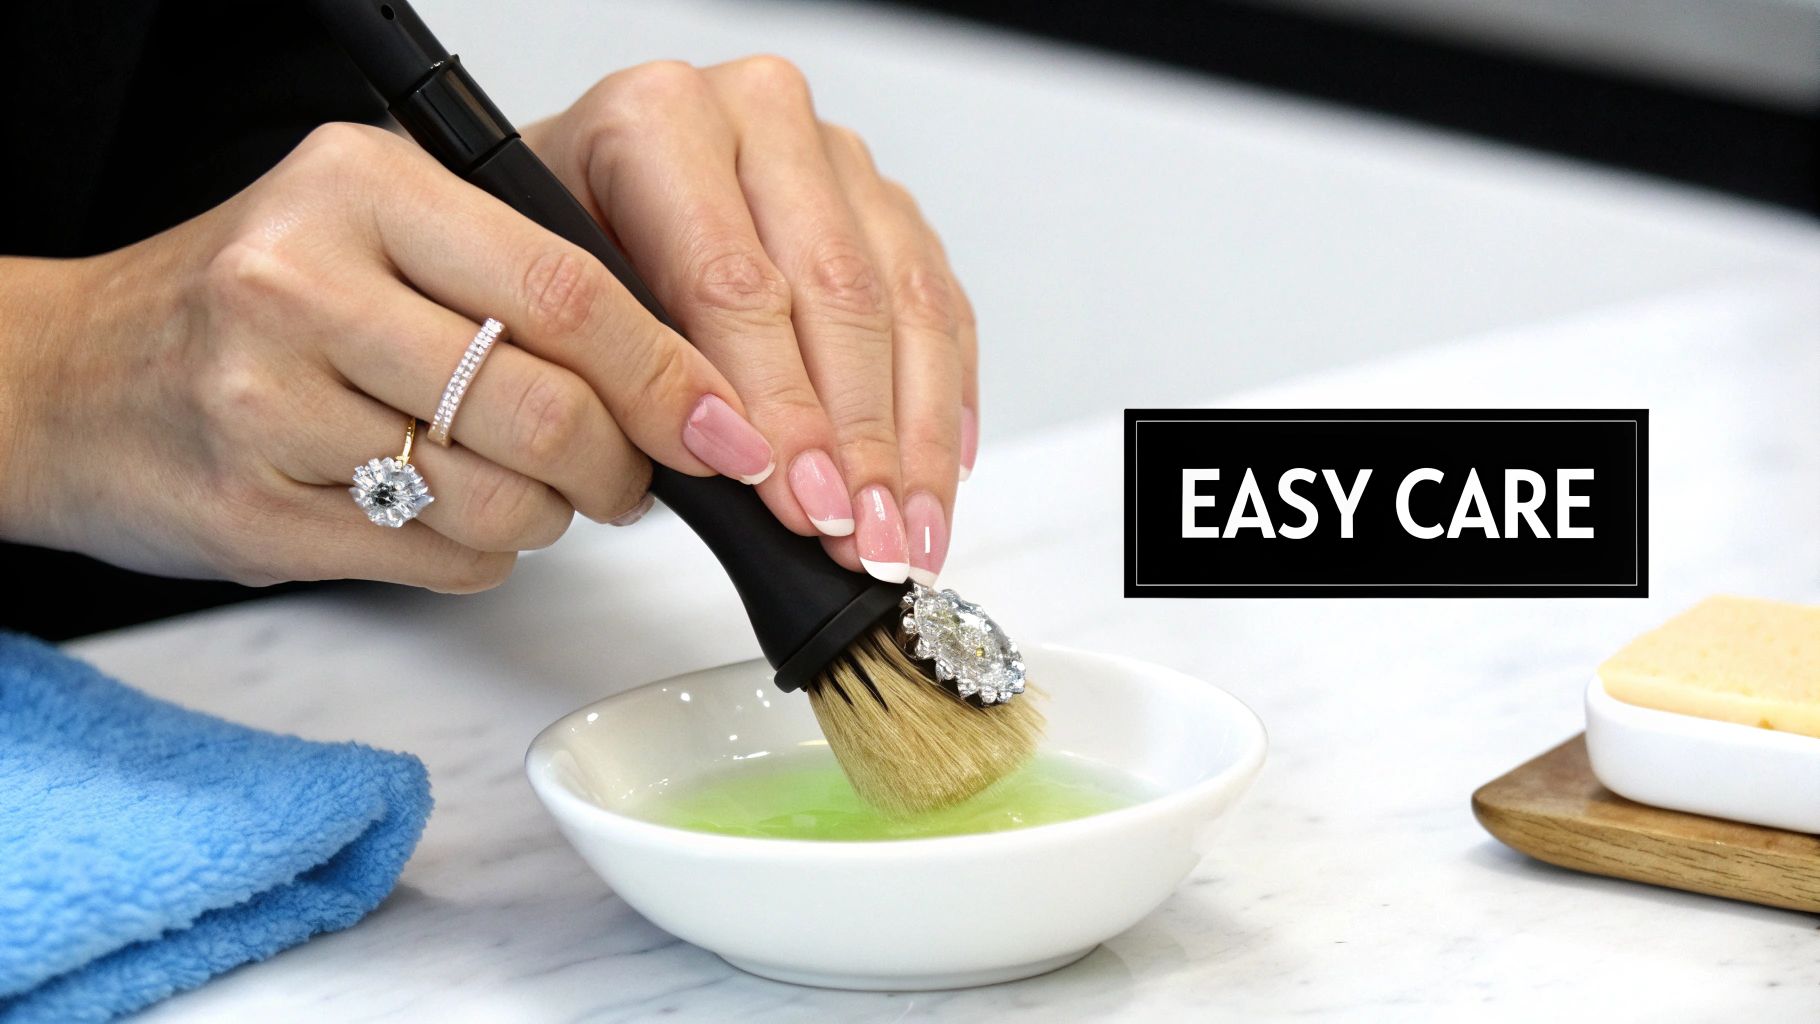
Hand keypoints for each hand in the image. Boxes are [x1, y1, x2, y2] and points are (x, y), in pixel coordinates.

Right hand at [2, 123, 778, 590]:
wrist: (71, 376)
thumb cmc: (250, 302)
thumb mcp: (376, 232)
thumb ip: (517, 280)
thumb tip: (680, 380)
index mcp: (363, 188)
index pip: (569, 291)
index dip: (669, 376)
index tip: (725, 428)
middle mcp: (305, 282)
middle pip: (549, 410)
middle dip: (620, 468)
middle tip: (626, 478)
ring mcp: (268, 403)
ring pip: (505, 505)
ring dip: (545, 516)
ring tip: (514, 486)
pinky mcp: (255, 512)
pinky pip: (443, 563)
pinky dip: (479, 556)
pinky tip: (437, 513)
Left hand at [522, 56, 979, 584]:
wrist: (572, 203)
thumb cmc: (561, 266)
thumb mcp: (559, 314)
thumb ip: (637, 378)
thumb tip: (736, 463)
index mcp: (657, 119)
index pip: (735, 282)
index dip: (778, 407)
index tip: (801, 502)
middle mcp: (756, 114)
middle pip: (837, 291)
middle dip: (858, 438)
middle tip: (866, 538)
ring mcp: (833, 155)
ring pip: (907, 301)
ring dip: (913, 438)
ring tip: (907, 537)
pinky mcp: (886, 201)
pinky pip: (942, 305)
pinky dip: (944, 401)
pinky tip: (934, 478)